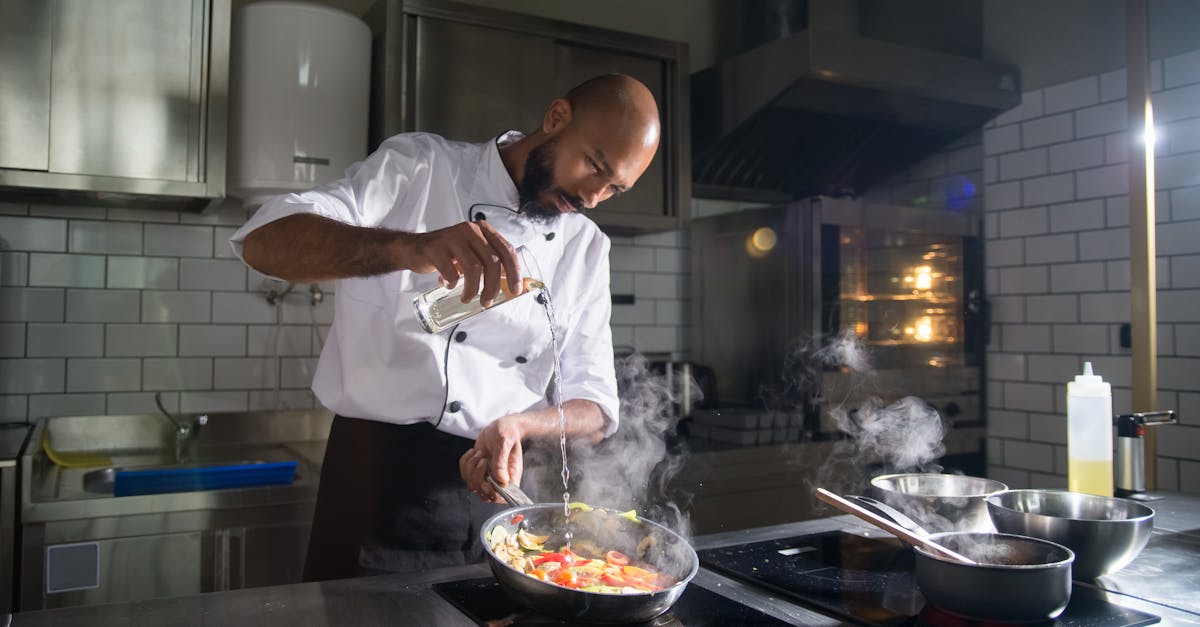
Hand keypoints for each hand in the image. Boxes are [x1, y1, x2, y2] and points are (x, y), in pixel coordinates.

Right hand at [400, 220, 520, 306]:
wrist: (413, 249)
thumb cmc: (447, 254)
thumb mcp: (471, 254)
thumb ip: (488, 263)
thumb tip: (510, 287)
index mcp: (483, 231)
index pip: (506, 250)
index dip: (514, 272)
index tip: (515, 290)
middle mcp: (470, 230)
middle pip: (491, 262)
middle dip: (493, 287)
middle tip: (487, 301)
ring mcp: (452, 237)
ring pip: (473, 268)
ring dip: (472, 289)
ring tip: (466, 298)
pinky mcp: (436, 248)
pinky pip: (451, 272)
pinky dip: (452, 284)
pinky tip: (448, 285)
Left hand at [459, 414, 524, 502]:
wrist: (500, 427)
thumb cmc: (507, 432)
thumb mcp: (504, 442)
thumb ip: (501, 461)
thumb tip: (501, 480)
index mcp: (511, 477)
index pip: (502, 497)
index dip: (491, 493)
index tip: (487, 480)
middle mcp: (499, 480)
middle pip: (483, 493)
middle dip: (478, 476)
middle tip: (483, 459)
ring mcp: (487, 476)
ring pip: (471, 484)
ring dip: (471, 467)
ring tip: (480, 454)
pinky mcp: (477, 471)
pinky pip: (464, 474)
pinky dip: (465, 462)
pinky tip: (474, 452)